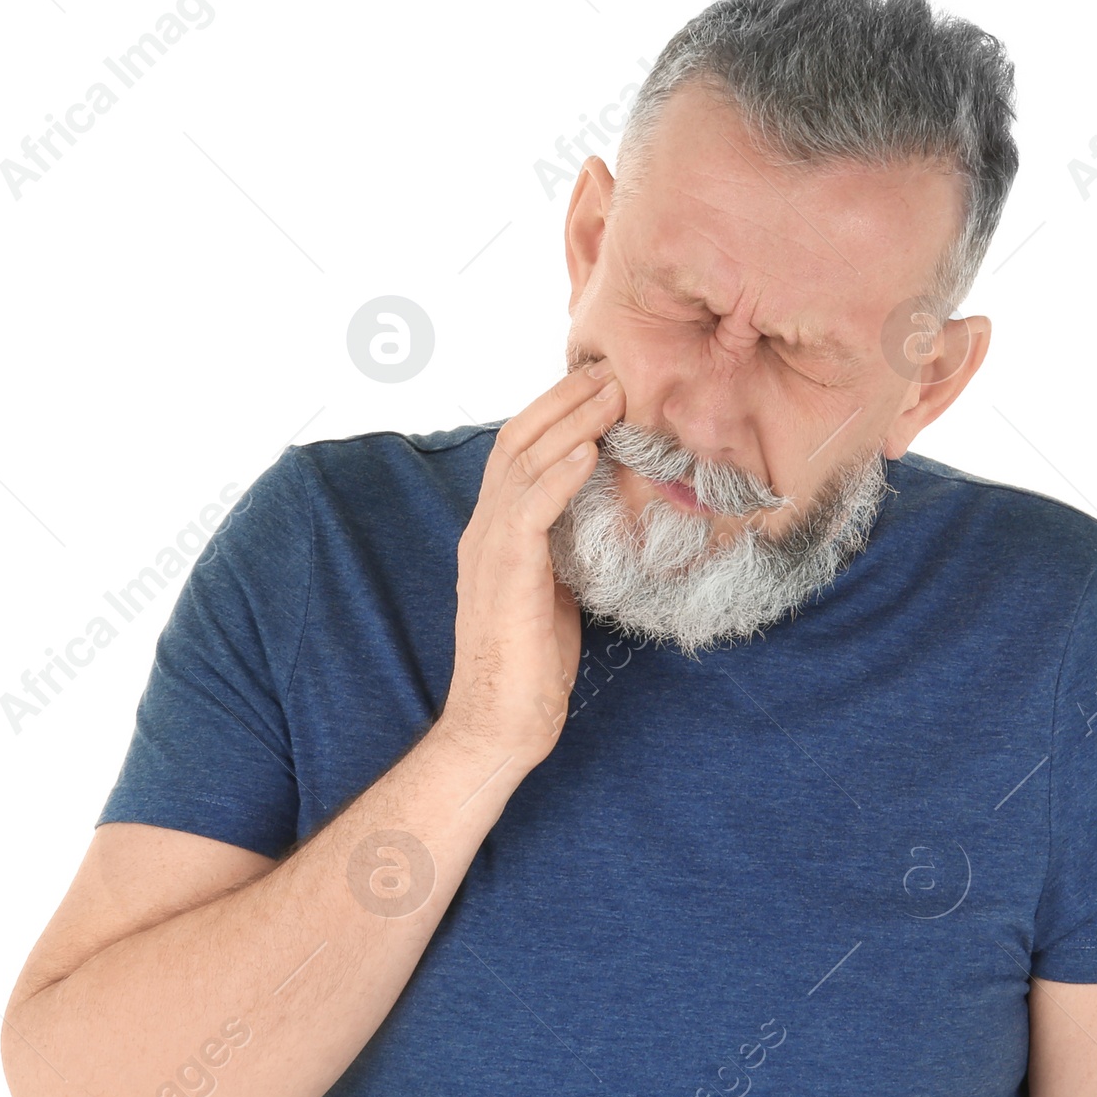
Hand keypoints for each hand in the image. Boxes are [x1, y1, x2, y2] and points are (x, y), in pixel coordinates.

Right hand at [438, 358, 623, 773]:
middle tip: (612, 371)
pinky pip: (529, 509)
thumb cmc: (533, 667)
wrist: (500, 724)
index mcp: (497, 532)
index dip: (558, 414)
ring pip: (523, 464)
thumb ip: (568, 547)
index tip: (601, 388)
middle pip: (517, 441)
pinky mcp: (505, 574)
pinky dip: (558, 474)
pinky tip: (587, 450)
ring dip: (570, 423)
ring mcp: (489, 549)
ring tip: (611, 394)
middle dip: (565, 401)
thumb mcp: (558, 589)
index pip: (521, 453)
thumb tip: (605, 515)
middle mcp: (484, 529)